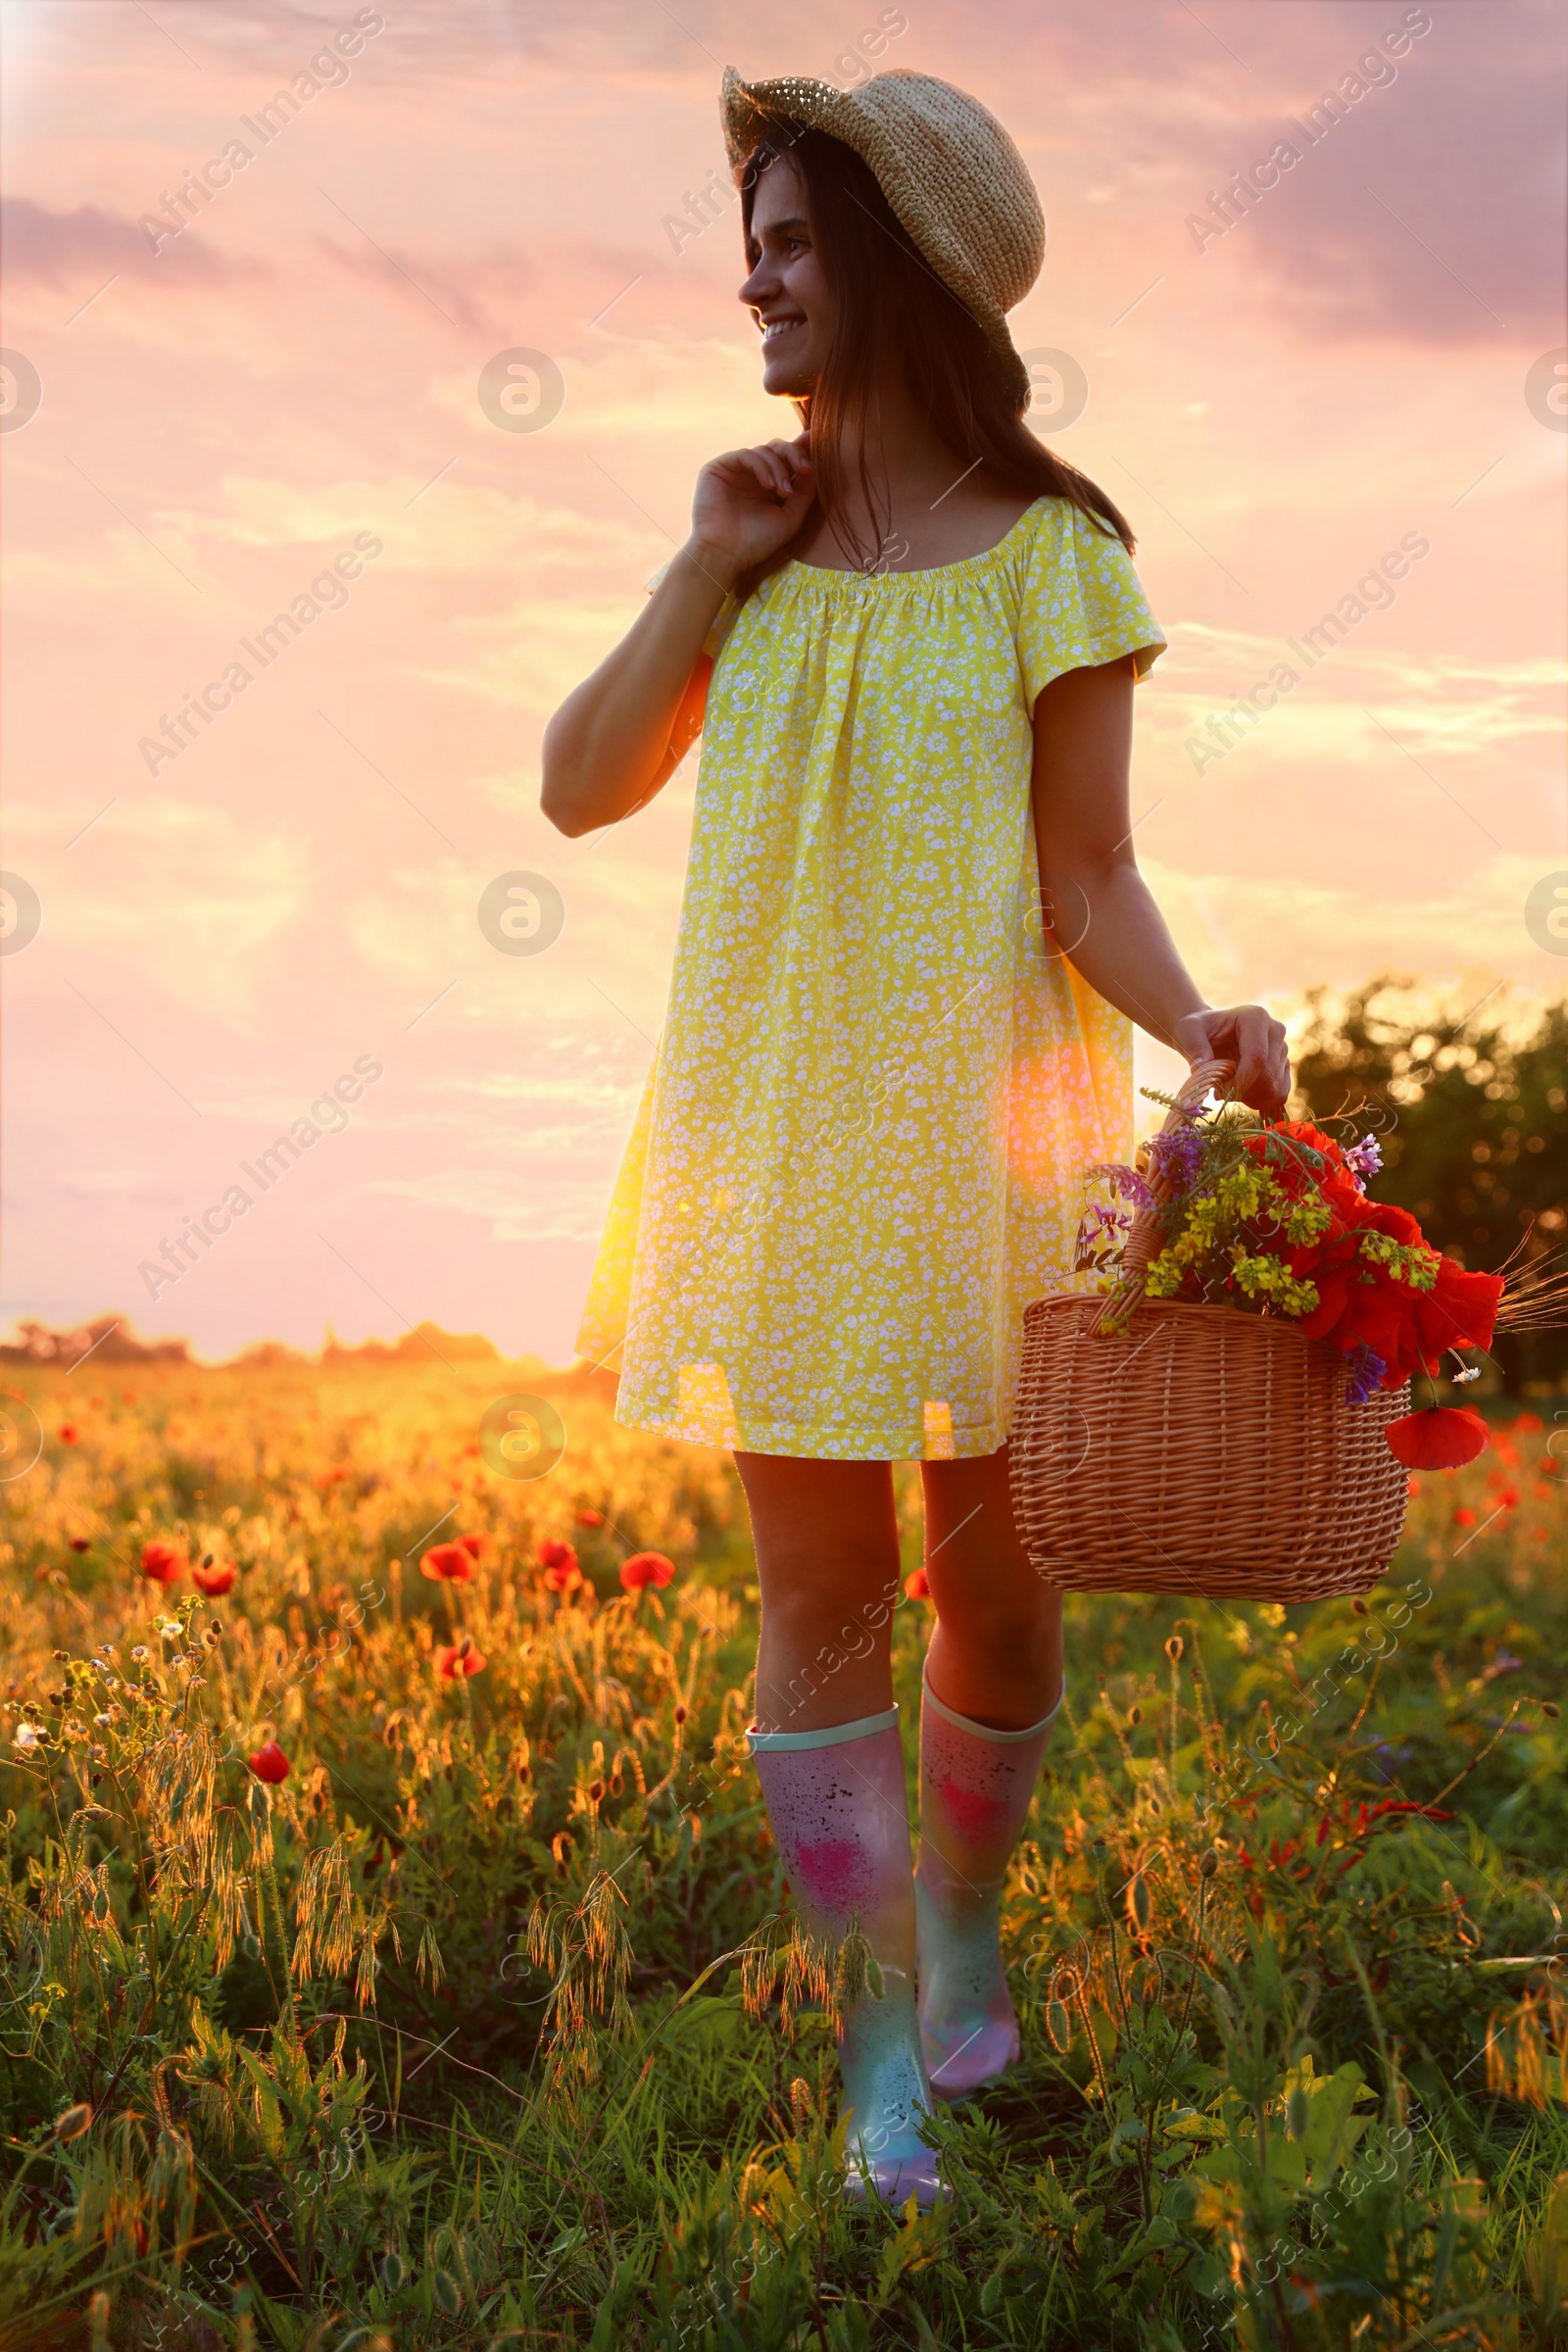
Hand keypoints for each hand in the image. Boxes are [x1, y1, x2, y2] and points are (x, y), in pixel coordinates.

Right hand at [686, 433, 813, 586]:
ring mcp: (737, 471)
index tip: (818, 443)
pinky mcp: (719, 467)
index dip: (804, 450)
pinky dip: (762, 466)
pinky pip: (747, 454)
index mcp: (770, 486)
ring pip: (766, 450)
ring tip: (783, 493)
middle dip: (796, 455)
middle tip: (806, 470)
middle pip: (779, 449)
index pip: (789, 460)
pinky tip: (768, 485)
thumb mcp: (790, 518)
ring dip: (779, 468)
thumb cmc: (757, 542)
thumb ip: (805, 493)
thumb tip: (816, 466)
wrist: (725, 554)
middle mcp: (754, 476)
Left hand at [1172, 1004, 1289, 1117]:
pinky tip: (1242, 1097)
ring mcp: (1282, 1049)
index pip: (1256, 1057)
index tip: (1218, 1092)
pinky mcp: (1283, 1066)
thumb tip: (1202, 1069)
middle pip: (1268, 1075)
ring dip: (1250, 1098)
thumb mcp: (1188, 1032)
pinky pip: (1280, 1094)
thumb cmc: (1198, 1030)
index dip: (1240, 1081)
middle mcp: (1275, 1030)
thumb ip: (1195, 1048)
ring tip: (1229, 1092)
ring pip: (1275, 1088)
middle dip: (1242, 1091)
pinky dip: (1261, 1102)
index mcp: (1255, 1017)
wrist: (1209, 1032)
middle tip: (1219, 1093)